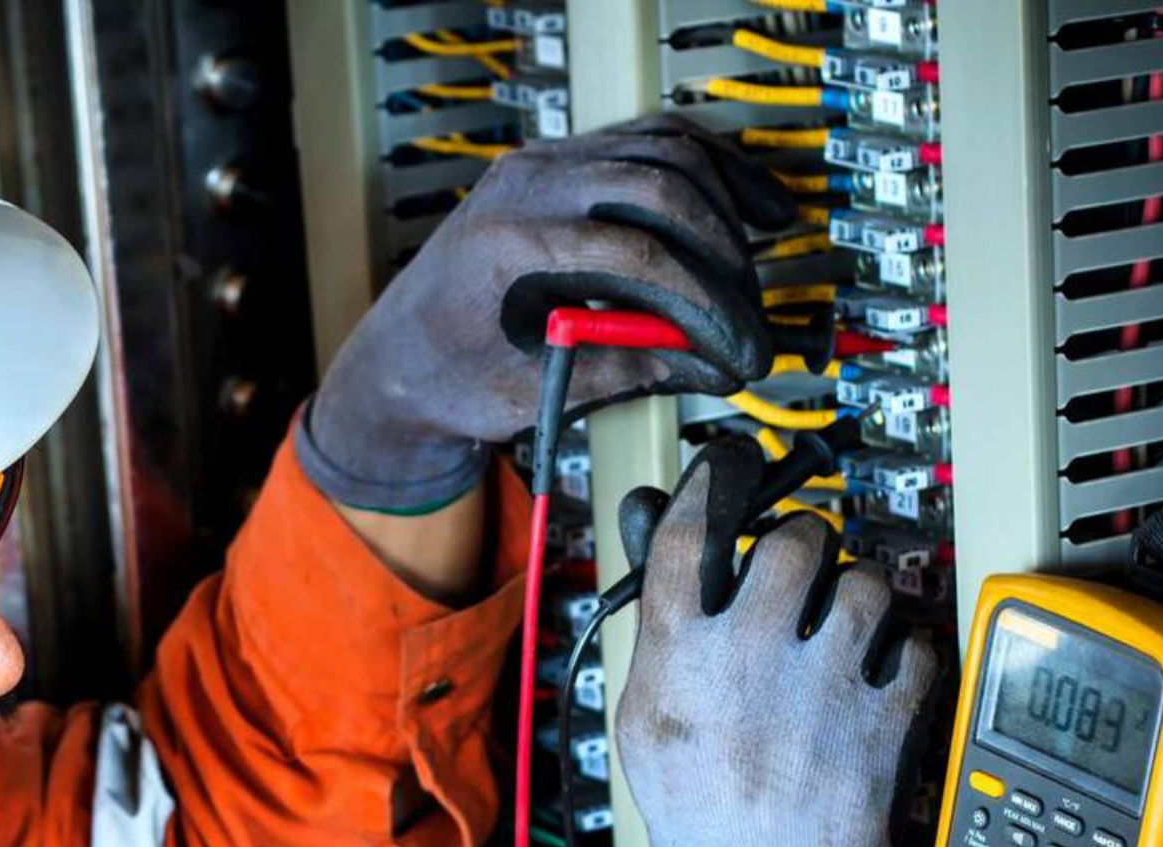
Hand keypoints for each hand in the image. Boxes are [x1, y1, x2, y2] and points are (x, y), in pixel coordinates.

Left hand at [299, 117, 795, 512]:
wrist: (400, 356)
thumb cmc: (448, 375)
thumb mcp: (532, 389)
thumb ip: (621, 367)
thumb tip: (708, 361)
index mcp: (506, 242)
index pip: (632, 249)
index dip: (699, 298)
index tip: (735, 340)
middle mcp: (523, 185)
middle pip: (658, 184)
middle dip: (719, 249)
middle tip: (748, 308)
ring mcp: (542, 163)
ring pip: (662, 147)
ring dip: (723, 199)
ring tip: (763, 250)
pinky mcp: (562, 163)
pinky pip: (647, 141)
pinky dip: (704, 168)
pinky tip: (743, 201)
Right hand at [615, 436, 940, 846]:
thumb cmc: (695, 804)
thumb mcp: (644, 708)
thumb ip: (657, 615)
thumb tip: (652, 523)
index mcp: (681, 652)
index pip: (693, 524)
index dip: (715, 477)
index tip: (731, 466)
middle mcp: (752, 656)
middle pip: (796, 537)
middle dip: (803, 545)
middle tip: (799, 571)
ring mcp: (824, 687)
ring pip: (866, 582)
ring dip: (859, 598)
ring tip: (843, 630)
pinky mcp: (884, 721)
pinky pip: (919, 645)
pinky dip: (907, 653)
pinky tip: (881, 674)